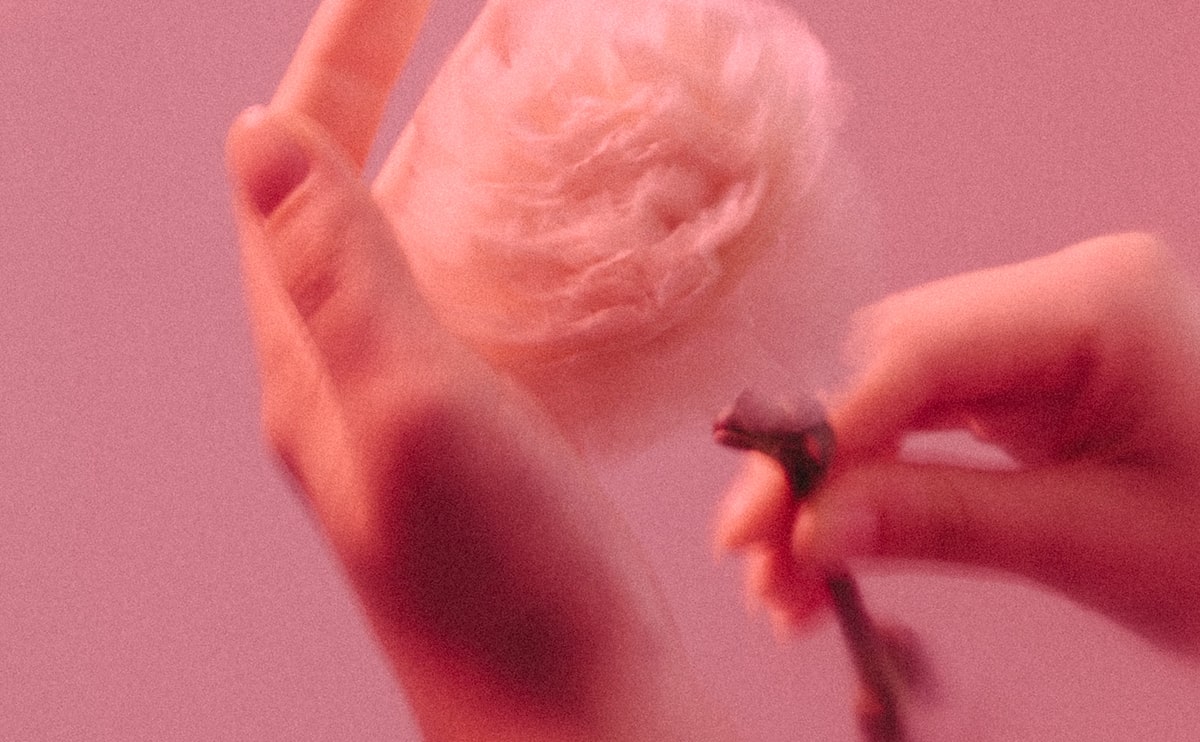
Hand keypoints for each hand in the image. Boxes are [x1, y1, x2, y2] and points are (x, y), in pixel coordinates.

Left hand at [225, 1, 724, 738]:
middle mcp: (345, 381)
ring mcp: (414, 411)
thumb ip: (339, 277)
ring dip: (449, 160)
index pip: (299, 171)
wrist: (572, 717)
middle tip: (458, 21)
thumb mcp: (415, 412)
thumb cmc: (506, 586)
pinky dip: (506, 240)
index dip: (344, 58)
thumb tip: (255, 138)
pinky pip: (475, 304)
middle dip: (386, 90)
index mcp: (309, 364)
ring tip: (506, 96)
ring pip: (414, 248)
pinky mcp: (482, 438)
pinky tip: (552, 231)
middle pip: (348, 198)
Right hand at [716, 233, 1199, 654]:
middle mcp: (1062, 293)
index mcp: (1097, 300)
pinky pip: (930, 417)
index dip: (818, 440)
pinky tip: (840, 540)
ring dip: (836, 484)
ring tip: (792, 582)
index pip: (915, 354)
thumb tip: (807, 534)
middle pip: (888, 368)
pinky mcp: (1036, 377)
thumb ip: (940, 523)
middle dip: (817, 471)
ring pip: (894, 395)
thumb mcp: (1094, 542)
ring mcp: (1045, 331)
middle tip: (764, 564)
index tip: (755, 524)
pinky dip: (880, 481)